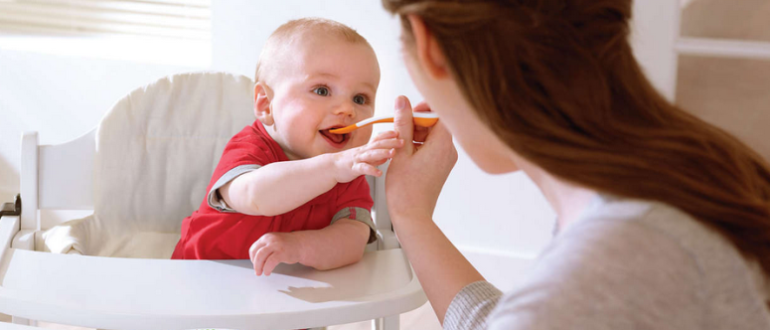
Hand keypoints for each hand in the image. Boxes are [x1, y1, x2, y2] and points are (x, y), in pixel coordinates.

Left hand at [249, 232, 301, 275]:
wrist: (301, 244)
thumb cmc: (287, 245)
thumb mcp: (273, 243)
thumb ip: (265, 248)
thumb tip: (256, 261)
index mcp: (266, 237)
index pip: (253, 248)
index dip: (252, 258)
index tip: (255, 264)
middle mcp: (270, 239)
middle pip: (256, 253)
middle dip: (255, 264)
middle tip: (257, 271)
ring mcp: (276, 245)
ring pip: (260, 257)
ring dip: (259, 267)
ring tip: (261, 272)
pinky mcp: (281, 252)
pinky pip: (270, 262)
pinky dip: (267, 269)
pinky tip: (268, 272)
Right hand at [331, 130, 404, 182]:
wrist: (332, 167)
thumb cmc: (350, 162)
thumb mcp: (365, 156)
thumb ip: (378, 155)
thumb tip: (390, 152)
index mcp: (367, 148)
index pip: (378, 138)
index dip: (388, 135)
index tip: (399, 132)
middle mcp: (363, 151)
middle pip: (377, 144)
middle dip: (390, 142)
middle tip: (402, 141)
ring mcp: (358, 159)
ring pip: (371, 154)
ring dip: (382, 153)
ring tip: (393, 153)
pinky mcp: (353, 168)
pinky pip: (363, 169)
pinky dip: (371, 170)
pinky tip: (379, 173)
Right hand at [386, 96, 457, 220]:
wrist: (412, 215)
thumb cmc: (405, 188)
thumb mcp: (400, 151)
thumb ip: (403, 123)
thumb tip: (402, 100)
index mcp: (442, 144)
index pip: (439, 114)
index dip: (423, 109)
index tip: (407, 113)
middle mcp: (449, 151)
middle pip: (436, 124)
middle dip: (416, 123)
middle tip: (398, 130)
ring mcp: (447, 159)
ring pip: (432, 136)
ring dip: (415, 135)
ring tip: (399, 145)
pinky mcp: (442, 167)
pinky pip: (432, 148)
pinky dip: (418, 146)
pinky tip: (404, 155)